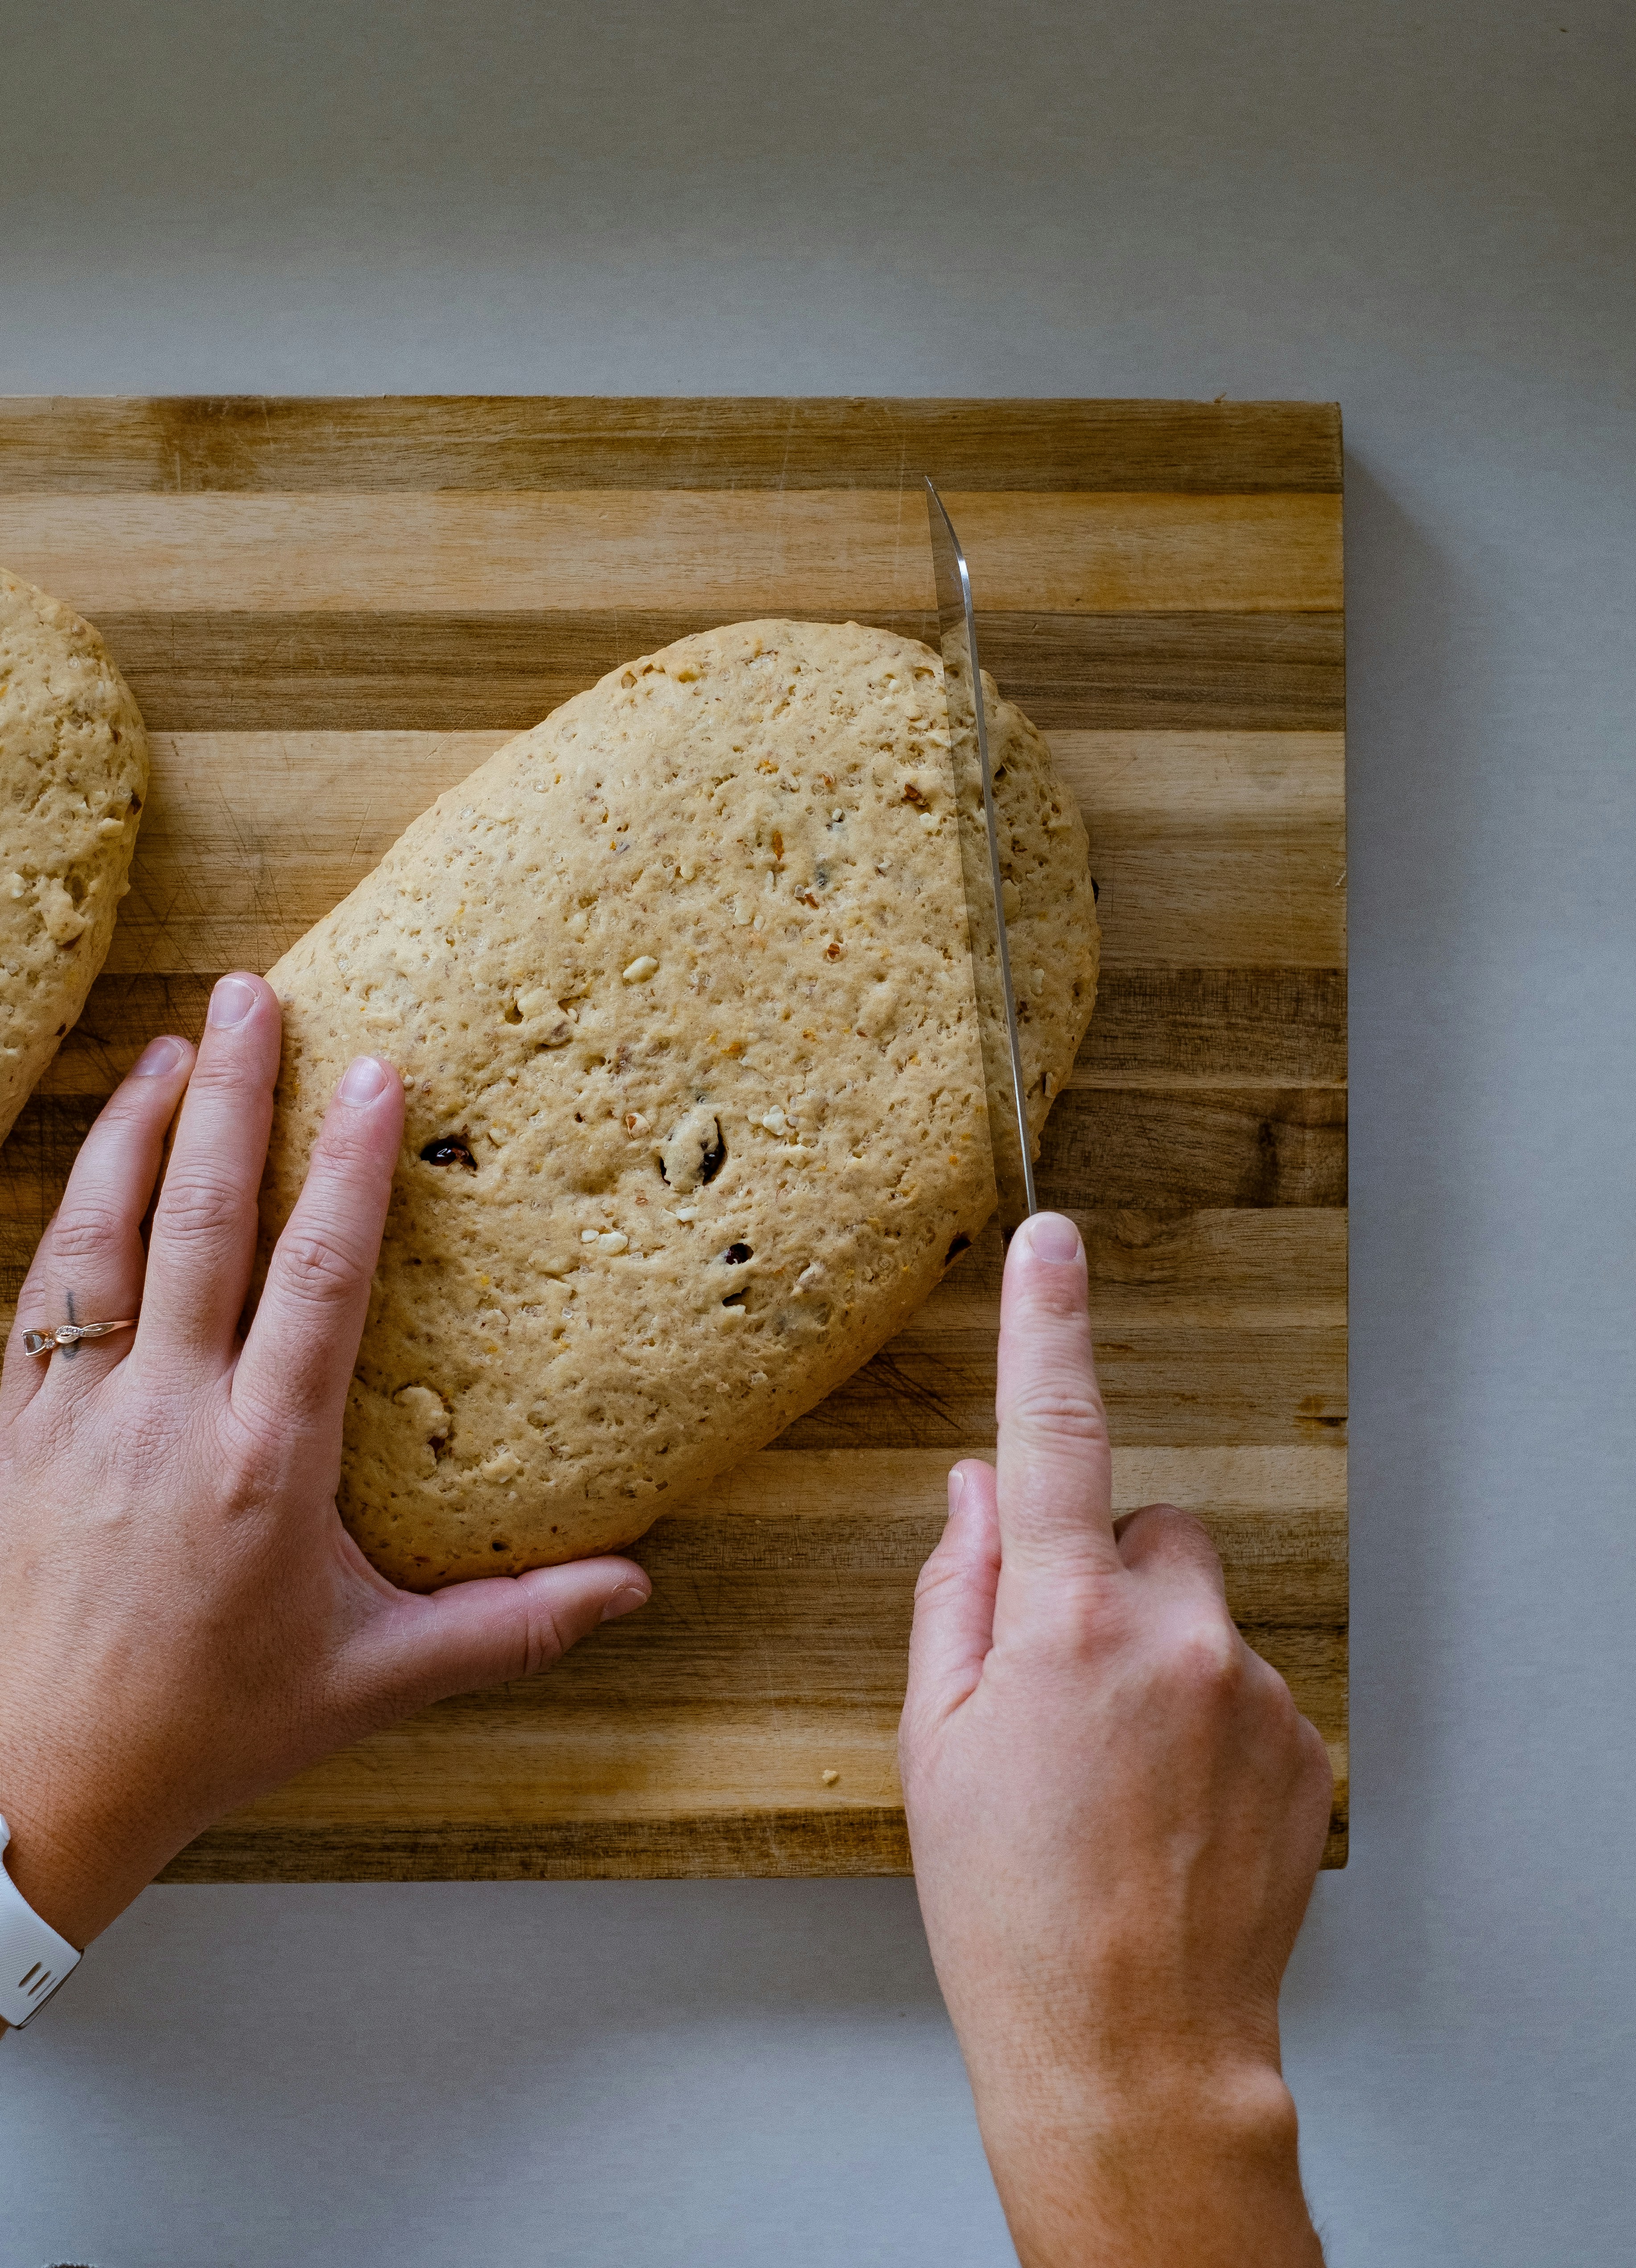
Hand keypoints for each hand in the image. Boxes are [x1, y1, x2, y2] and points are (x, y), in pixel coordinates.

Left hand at [0, 973, 649, 1958]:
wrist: (28, 1788)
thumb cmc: (205, 1730)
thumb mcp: (372, 1681)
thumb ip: (507, 1627)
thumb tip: (634, 1589)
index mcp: (261, 1463)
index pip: (317, 1282)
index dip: (350, 1171)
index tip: (374, 1075)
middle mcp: (163, 1416)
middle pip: (202, 1220)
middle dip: (233, 1096)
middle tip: (255, 998)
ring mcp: (71, 1416)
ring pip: (103, 1236)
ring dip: (137, 1130)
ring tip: (170, 1047)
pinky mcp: (10, 1430)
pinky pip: (39, 1294)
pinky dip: (69, 1210)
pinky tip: (91, 1166)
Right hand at [900, 1212, 1332, 2267]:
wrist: (1129, 2051)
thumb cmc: (1009, 1910)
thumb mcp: (936, 1740)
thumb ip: (958, 1592)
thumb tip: (979, 1492)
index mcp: (1062, 1625)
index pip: (1053, 1435)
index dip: (1048, 1327)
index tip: (1052, 1244)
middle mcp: (1175, 1637)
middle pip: (1148, 1530)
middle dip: (1104, 1575)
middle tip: (1056, 1686)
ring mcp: (1253, 1692)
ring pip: (1200, 1611)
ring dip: (1159, 1654)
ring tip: (1116, 1772)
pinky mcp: (1308, 1745)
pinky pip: (1248, 1681)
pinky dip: (1210, 1717)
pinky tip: (1170, 1805)